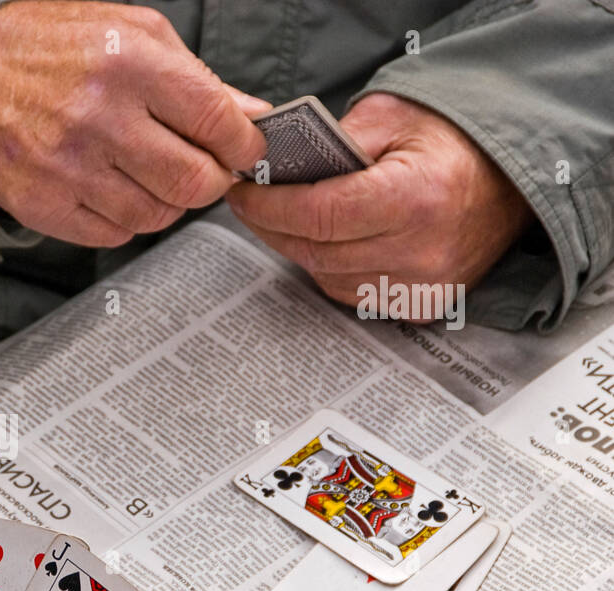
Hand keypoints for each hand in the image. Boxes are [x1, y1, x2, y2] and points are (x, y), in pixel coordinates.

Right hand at [0, 1, 267, 245]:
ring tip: (149, 176)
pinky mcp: (41, 203)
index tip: (242, 150)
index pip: (217, 123)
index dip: (242, 145)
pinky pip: (112, 234)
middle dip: (210, 181)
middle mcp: (98, 117)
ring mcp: (67, 166)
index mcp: (130, 63)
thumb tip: (252, 117)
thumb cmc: (57, 47)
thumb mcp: (133, 34)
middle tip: (201, 169)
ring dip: (166, 202)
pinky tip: (111, 189)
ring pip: (156, 215)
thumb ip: (196, 78)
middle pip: (193, 182)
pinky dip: (124, 218)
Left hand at [227, 93, 533, 318]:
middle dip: (272, 226)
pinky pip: (351, 294)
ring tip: (280, 219)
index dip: (270, 206)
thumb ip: (335, 140)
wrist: (514, 179)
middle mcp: (421, 251)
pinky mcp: (420, 306)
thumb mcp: (394, 118)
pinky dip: (327, 269)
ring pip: (327, 278)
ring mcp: (423, 286)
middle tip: (249, 204)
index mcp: (416, 199)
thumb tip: (277, 164)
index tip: (242, 192)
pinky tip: (321, 242)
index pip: (318, 215)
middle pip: (316, 251)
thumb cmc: (454, 142)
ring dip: (297, 249)